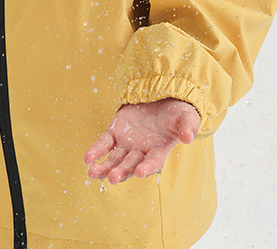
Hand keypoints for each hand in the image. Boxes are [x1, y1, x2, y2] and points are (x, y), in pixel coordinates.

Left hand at [84, 98, 199, 183]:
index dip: (147, 168)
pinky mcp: (115, 132)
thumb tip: (188, 138)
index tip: (140, 173)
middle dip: (122, 171)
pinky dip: (96, 151)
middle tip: (113, 178)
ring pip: (114, 159)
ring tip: (93, 174)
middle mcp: (141, 151)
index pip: (152, 162)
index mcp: (159, 150)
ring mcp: (127, 143)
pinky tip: (87, 159)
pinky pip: (104, 144)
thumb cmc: (177, 112)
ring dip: (104, 167)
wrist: (160, 97)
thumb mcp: (187, 117)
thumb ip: (188, 127)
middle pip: (130, 165)